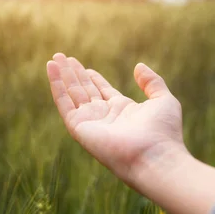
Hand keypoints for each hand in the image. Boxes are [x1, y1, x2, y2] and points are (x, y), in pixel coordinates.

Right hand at [46, 53, 187, 185]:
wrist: (154, 157)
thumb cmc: (163, 132)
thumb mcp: (163, 100)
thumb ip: (152, 82)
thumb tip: (139, 66)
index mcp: (122, 110)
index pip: (101, 90)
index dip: (91, 77)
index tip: (83, 66)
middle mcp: (103, 116)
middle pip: (84, 90)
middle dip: (73, 73)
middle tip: (61, 56)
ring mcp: (89, 122)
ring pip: (71, 94)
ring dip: (61, 76)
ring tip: (54, 58)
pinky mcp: (78, 127)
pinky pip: (64, 102)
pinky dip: (56, 85)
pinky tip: (51, 69)